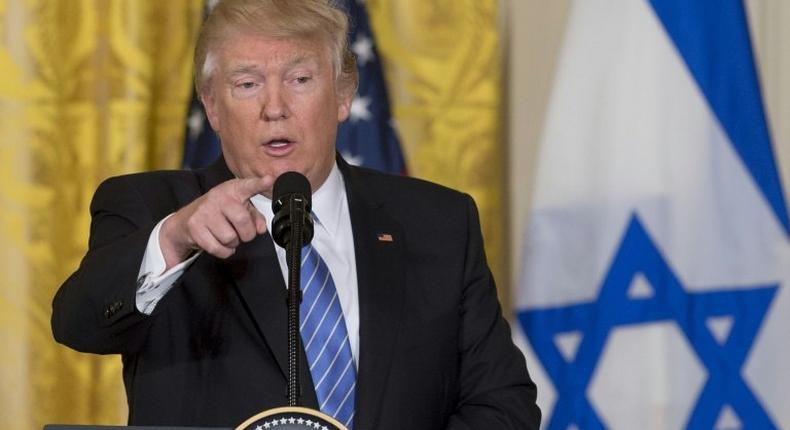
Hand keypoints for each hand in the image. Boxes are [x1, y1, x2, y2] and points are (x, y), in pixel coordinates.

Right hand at [159, 176, 273, 267]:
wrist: (185, 221)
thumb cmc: (218, 213)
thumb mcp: (239, 209)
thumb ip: (255, 218)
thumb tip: (260, 228)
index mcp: (233, 190)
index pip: (247, 186)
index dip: (259, 184)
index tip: (269, 179)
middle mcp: (218, 197)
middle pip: (242, 220)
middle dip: (247, 234)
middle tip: (243, 234)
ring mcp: (204, 212)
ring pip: (230, 237)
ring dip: (233, 243)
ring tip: (227, 236)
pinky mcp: (195, 227)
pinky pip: (218, 248)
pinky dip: (224, 251)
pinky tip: (220, 244)